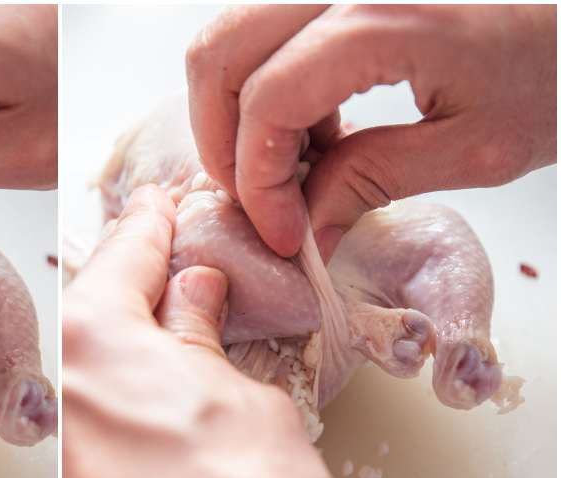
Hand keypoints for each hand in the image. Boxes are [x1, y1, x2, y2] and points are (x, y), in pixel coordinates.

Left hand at [62, 185, 332, 477]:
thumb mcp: (241, 393)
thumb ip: (203, 340)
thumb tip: (193, 305)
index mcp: (92, 335)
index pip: (126, 254)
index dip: (151, 226)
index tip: (158, 209)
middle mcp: (59, 387)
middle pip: (96, 317)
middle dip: (138, 297)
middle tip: (179, 277)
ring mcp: (56, 448)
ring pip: (94, 378)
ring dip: (134, 362)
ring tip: (189, 358)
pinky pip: (96, 431)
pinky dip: (127, 414)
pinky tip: (167, 420)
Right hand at [187, 5, 556, 257]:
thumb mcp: (478, 145)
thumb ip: (374, 181)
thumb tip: (305, 229)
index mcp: (382, 18)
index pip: (266, 104)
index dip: (259, 182)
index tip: (285, 234)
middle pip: (220, 53)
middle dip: (221, 140)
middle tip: (257, 198)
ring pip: (233, 34)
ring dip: (241, 109)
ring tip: (296, 163)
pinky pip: (272, 26)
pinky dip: (271, 81)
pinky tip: (320, 126)